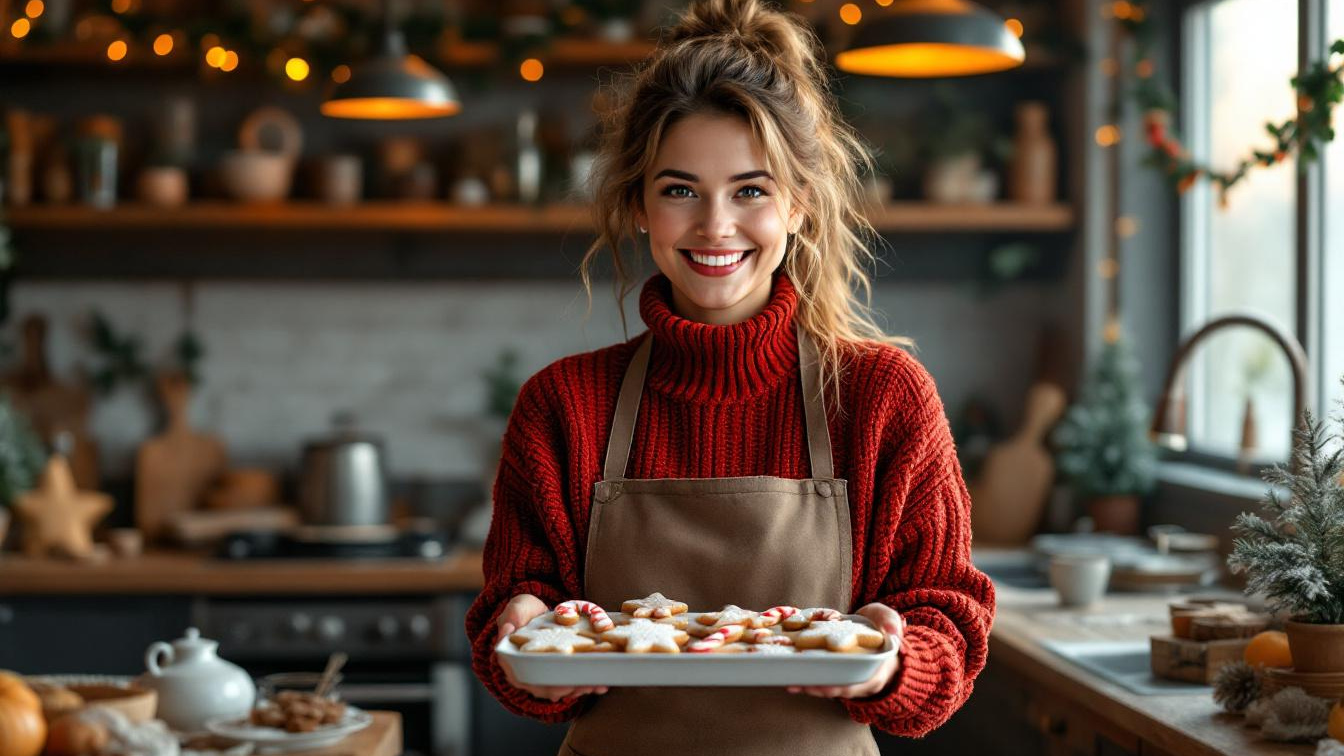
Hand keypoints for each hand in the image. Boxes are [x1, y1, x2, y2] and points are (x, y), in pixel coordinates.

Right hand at [494, 593, 609, 701]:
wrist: (535, 612)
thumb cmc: (525, 610)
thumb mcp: (518, 607)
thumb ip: (511, 616)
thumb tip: (506, 630)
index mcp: (511, 660)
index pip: (525, 678)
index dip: (544, 685)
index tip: (562, 687)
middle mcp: (525, 673)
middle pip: (546, 688)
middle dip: (567, 689)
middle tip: (586, 685)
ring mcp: (541, 675)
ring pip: (560, 690)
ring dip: (578, 689)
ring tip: (597, 685)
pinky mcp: (556, 674)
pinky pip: (569, 684)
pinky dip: (585, 686)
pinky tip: (600, 686)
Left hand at [787, 603, 903, 698]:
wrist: (880, 632)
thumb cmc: (883, 627)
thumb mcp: (888, 619)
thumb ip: (891, 622)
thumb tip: (894, 632)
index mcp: (878, 669)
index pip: (859, 682)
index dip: (840, 686)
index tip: (822, 685)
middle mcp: (864, 680)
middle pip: (840, 689)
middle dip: (818, 689)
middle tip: (797, 684)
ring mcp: (851, 680)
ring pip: (830, 688)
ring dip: (810, 687)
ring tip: (789, 682)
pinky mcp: (839, 676)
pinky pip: (824, 682)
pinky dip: (808, 681)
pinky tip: (791, 678)